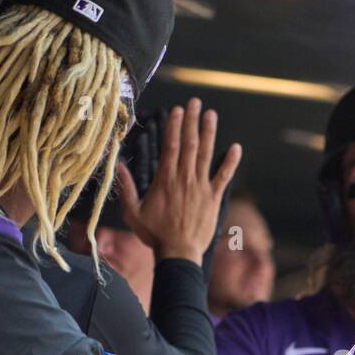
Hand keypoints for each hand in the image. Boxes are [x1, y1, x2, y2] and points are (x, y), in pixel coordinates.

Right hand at [117, 98, 241, 263]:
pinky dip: (230, 162)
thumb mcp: (133, 212)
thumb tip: (118, 166)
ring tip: (211, 114)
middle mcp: (184, 179)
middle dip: (191, 121)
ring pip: (206, 155)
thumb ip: (126, 188)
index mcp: (165, 180)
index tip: (177, 110)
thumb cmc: (155, 234)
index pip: (170, 146)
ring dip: (209, 133)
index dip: (174, 126)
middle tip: (195, 102)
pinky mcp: (213, 198)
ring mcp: (201, 187)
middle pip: (189, 144)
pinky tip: (236, 148)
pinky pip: (223, 176)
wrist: (179, 252)